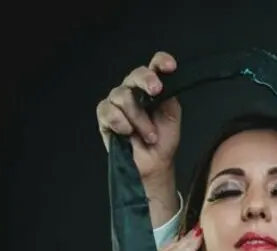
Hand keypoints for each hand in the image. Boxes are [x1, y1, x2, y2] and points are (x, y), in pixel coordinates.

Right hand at [95, 51, 181, 181]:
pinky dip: (120, 122)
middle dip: (147, 80)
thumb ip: (168, 95)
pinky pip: (108, 111)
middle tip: (156, 90)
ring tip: (149, 135)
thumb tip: (164, 80)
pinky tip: (127, 132)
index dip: (161, 62)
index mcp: (153, 87)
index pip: (155, 66)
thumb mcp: (172, 115)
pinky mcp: (105, 116)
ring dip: (139, 118)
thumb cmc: (163, 139)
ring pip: (123, 96)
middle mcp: (133, 90)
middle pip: (136, 75)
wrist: (154, 163)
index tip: (170, 67)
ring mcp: (117, 102)